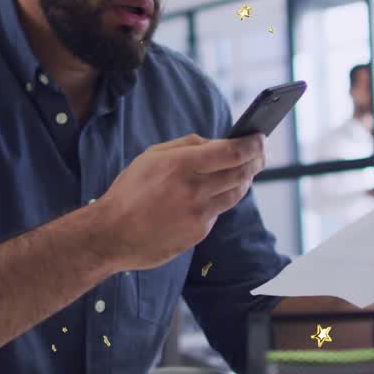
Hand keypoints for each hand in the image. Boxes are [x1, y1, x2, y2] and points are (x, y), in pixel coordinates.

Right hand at [91, 133, 265, 271]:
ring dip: (244, 180)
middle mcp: (194, 190)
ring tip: (244, 170)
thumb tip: (216, 143)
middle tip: (260, 153)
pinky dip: (219, 200)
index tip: (259, 138)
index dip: (252, 144)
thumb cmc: (130, 191)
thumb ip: (187, 146)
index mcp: (181, 165)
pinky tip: (211, 195)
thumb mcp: (151, 156)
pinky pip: (218, 212)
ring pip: (236, 193)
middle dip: (256, 160)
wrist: (113, 234)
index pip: (232, 152)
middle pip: (242, 173)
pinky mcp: (199, 233)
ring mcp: (199, 214)